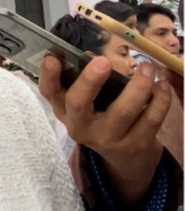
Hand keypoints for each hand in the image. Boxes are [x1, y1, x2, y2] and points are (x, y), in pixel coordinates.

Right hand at [40, 55, 170, 203]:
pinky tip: (162, 86)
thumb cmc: (103, 120)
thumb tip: (93, 52)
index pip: (50, 94)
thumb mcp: (87, 107)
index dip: (48, 76)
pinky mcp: (135, 144)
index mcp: (65, 111)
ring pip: (123, 111)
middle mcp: (81, 126)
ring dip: (138, 86)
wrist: (125, 158)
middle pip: (79, 104)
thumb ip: (86, 84)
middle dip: (89, 81)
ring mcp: (108, 138)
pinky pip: (150, 118)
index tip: (51, 57)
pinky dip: (160, 99)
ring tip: (148, 68)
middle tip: (103, 61)